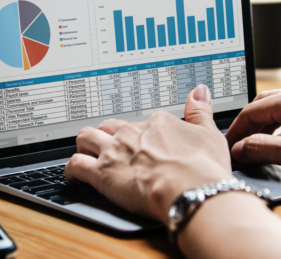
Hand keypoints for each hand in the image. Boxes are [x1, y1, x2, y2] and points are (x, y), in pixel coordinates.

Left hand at [65, 85, 233, 221]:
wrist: (191, 190)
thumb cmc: (202, 168)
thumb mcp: (209, 133)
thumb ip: (200, 111)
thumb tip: (199, 91)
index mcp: (156, 123)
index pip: (141, 122)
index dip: (141, 134)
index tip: (143, 144)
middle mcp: (132, 132)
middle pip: (110, 127)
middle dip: (107, 135)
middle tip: (111, 147)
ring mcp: (114, 151)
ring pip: (86, 137)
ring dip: (85, 145)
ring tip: (87, 154)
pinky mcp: (102, 173)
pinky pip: (76, 164)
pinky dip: (71, 170)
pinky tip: (74, 176)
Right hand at [226, 87, 280, 177]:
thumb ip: (263, 149)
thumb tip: (240, 148)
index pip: (250, 111)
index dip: (236, 130)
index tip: (228, 146)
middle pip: (263, 105)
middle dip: (248, 125)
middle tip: (239, 144)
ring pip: (279, 108)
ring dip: (264, 125)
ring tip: (258, 144)